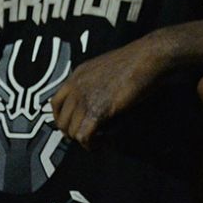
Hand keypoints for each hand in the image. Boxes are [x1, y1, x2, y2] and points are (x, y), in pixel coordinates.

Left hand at [52, 44, 166, 147]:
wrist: (147, 58)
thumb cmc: (136, 60)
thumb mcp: (106, 67)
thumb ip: (96, 81)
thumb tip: (97, 98)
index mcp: (77, 75)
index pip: (55, 102)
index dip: (61, 118)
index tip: (71, 125)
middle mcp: (76, 87)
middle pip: (61, 120)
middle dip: (72, 132)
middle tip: (86, 137)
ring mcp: (85, 99)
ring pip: (72, 130)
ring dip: (83, 140)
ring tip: (96, 142)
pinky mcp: (98, 110)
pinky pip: (84, 135)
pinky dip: (90, 144)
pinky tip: (99, 144)